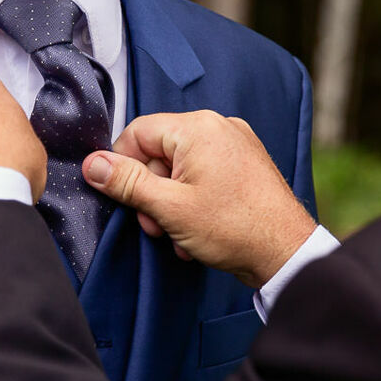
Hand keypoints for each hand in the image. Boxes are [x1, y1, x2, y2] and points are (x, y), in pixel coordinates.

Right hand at [81, 111, 316, 288]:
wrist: (287, 253)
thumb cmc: (236, 228)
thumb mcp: (169, 207)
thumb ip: (127, 183)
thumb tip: (93, 165)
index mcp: (198, 128)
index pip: (138, 132)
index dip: (122, 165)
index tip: (119, 194)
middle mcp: (218, 127)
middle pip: (159, 152)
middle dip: (150, 192)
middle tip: (155, 224)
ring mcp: (235, 145)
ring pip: (179, 168)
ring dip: (170, 203)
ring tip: (179, 234)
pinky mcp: (244, 164)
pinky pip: (203, 175)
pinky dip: (192, 201)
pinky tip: (196, 231)